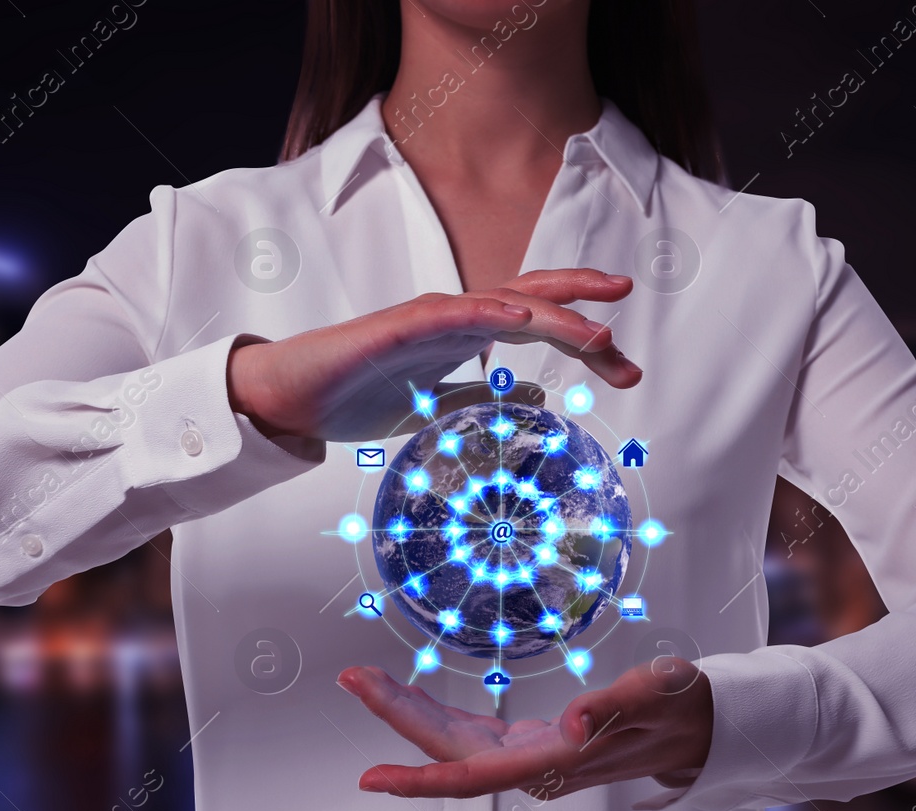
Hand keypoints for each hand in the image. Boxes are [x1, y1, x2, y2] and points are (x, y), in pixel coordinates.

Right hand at [226, 269, 639, 442]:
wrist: (290, 398)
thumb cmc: (356, 395)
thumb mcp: (438, 407)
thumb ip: (483, 399)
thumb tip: (536, 400)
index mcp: (467, 335)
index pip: (536, 324)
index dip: (582, 336)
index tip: (624, 363)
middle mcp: (455, 317)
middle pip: (531, 298)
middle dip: (581, 302)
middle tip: (625, 308)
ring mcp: (428, 318)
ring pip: (501, 303)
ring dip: (552, 314)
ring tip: (595, 332)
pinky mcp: (396, 326)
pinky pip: (449, 314)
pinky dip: (486, 311)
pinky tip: (518, 316)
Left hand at [335, 657, 712, 799]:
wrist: (701, 729)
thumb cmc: (680, 710)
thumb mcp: (656, 695)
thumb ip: (612, 707)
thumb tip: (570, 720)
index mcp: (558, 762)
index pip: (475, 776)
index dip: (419, 779)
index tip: (372, 777)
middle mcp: (536, 767)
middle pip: (451, 753)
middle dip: (399, 718)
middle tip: (354, 679)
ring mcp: (532, 757)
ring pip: (457, 743)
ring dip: (411, 715)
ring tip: (369, 681)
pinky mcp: (533, 744)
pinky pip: (473, 735)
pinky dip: (439, 714)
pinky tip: (416, 698)